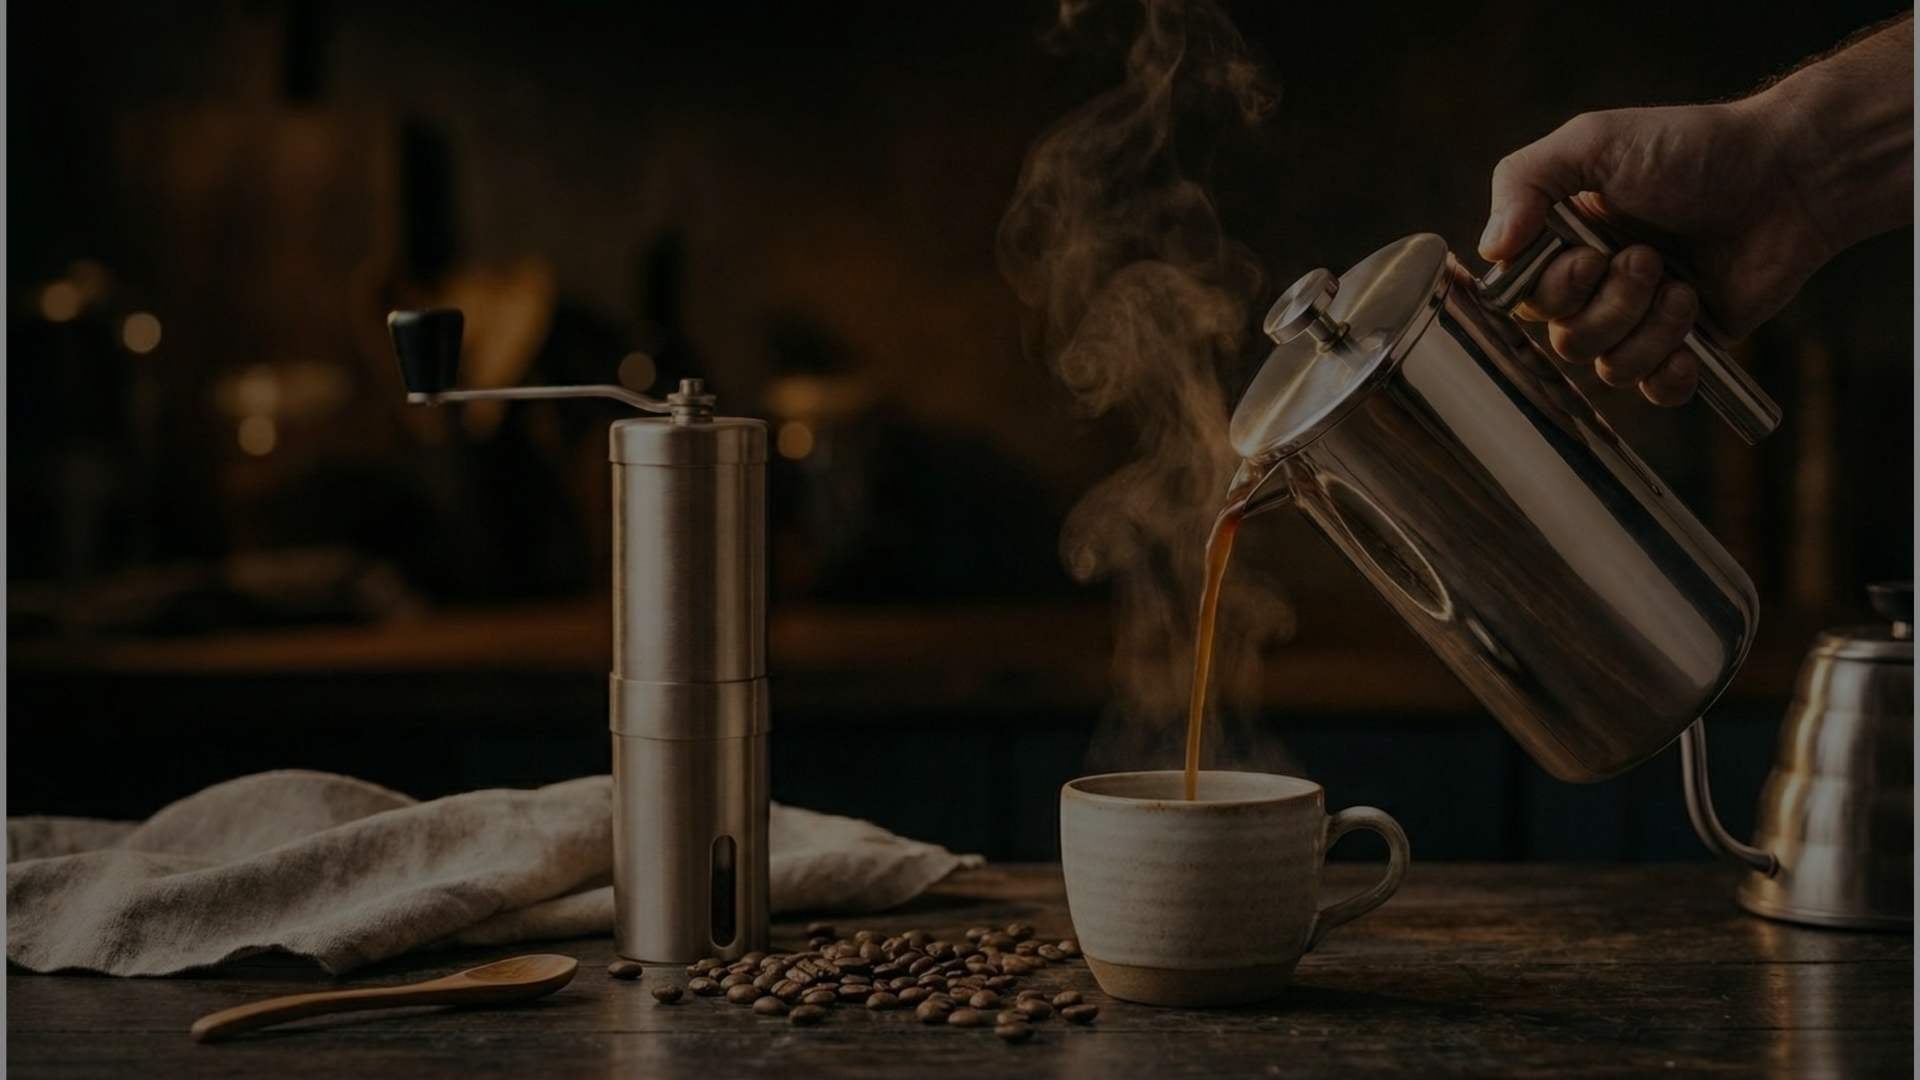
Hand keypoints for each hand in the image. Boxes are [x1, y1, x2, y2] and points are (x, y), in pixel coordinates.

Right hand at [1478, 101, 1829, 404]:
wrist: (1789, 175)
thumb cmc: (1692, 148)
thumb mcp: (1593, 141)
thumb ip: (1523, 180)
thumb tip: (1489, 250)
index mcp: (1562, 240)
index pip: (1521, 297)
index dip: (1550, 293)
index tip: (1588, 257)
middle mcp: (1595, 284)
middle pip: (1562, 339)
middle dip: (1608, 306)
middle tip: (1650, 258)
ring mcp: (1640, 317)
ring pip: (1608, 367)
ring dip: (1647, 331)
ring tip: (1685, 288)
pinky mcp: (1687, 343)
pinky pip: (1654, 390)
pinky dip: (1669, 375)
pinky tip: (1691, 342)